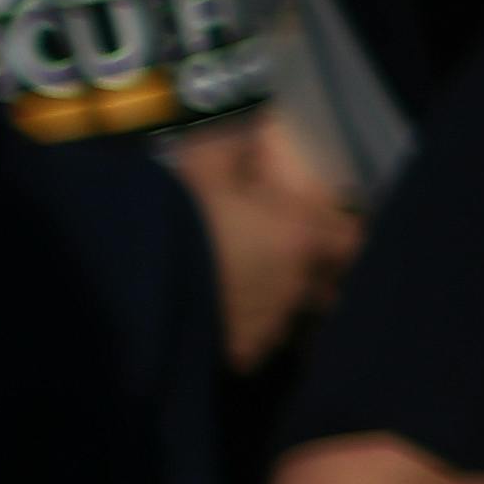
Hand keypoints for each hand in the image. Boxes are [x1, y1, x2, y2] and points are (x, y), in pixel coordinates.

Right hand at [156, 108, 361, 371]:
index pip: (350, 240)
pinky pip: (255, 347)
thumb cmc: (177, 214)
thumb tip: (254, 129)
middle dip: (313, 278)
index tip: (327, 229)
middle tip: (288, 263)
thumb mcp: (204, 163)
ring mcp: (270, 326)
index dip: (340, 234)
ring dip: (278, 307)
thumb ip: (236, 146)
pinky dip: (245, 335)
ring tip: (248, 295)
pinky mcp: (239, 355)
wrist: (133, 277)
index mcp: (300, 237)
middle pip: (329, 289)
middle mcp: (297, 286)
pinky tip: (221, 322)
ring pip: (291, 319)